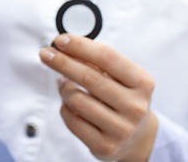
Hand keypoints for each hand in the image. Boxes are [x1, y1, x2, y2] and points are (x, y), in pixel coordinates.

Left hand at [39, 35, 157, 161]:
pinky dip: (64, 108)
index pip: (107, 57)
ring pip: (77, 100)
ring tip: (63, 83)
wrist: (138, 138)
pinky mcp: (106, 146)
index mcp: (142, 82)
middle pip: (89, 77)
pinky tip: (68, 103)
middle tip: (45, 54)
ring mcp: (121, 129)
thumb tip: (66, 46)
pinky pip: (72, 120)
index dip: (81, 46)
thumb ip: (97, 61)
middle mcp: (135, 106)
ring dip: (63, 88)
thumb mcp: (121, 77)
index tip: (60, 40)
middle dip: (62, 62)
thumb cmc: (123, 98)